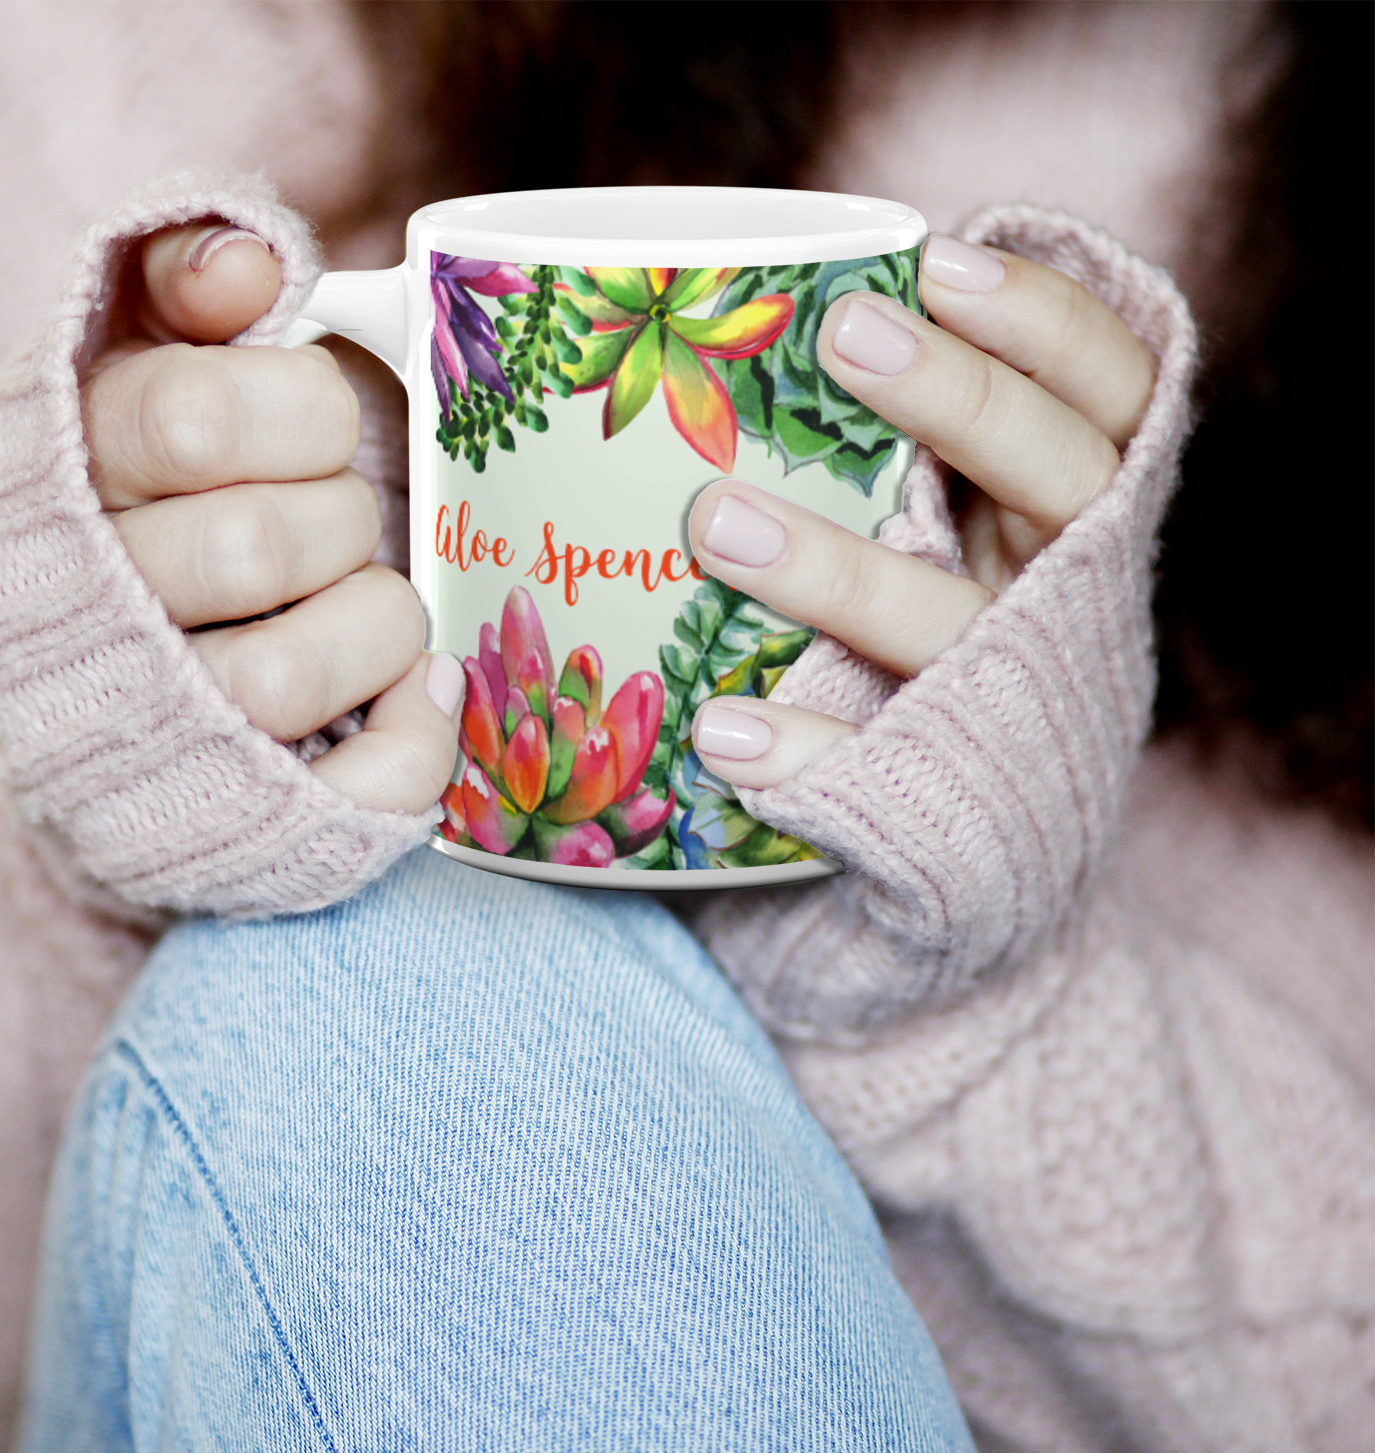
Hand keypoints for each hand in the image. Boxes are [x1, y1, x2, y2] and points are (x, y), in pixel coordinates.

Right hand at [83, 223, 462, 814]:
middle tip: (338, 525)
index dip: (302, 415)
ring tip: (362, 606)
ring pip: (295, 673)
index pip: (192, 415)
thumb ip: (184, 281)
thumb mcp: (145, 361)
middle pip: (258, 547)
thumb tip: (255, 262)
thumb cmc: (166, 502)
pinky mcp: (235, 820)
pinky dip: (416, 738)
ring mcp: (159, 731)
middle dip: (340, 520)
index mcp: (66, 475)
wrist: (103, 688)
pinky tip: (411, 695)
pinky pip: (363, 790)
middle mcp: (89, 610)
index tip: (315, 432)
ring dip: (375, 624)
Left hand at [687, 233, 1156, 789]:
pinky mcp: (955, 789)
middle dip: (963, 400)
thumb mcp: (955, 516)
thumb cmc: (935, 616)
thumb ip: (914, 434)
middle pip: (1060, 477)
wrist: (993, 817)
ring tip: (717, 523)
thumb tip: (793, 301)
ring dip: (839, 574)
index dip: (1044, 323)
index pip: (1109, 389)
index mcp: (1079, 504)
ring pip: (954, 619)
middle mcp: (1067, 587)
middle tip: (843, 337)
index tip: (940, 261)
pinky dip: (805, 752)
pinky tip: (723, 731)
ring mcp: (1014, 691)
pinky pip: (884, 768)